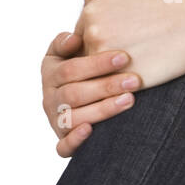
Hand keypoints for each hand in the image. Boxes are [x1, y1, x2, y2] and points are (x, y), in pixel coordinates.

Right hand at [40, 29, 141, 157]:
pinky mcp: (63, 141)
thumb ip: (73, 38)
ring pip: (73, 118)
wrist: (89, 87)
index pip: (71, 69)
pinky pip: (63, 146)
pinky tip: (91, 131)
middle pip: (74, 94)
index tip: (124, 57)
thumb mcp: (79, 46)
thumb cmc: (90, 62)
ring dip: (101, 110)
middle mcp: (50, 97)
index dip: (97, 64)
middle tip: (135, 80)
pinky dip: (75, 141)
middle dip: (106, 86)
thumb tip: (74, 39)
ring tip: (129, 100)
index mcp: (50, 71)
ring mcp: (55, 120)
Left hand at [75, 0, 184, 90]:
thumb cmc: (166, 3)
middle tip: (128, 50)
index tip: (121, 37)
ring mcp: (104, 59)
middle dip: (102, 54)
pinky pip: (110, 89)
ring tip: (132, 65)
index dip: (101, 38)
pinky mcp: (120, 80)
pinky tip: (137, 76)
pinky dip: (119, 86)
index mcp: (91, 12)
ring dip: (109, 72)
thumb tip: (85, 3)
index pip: (80, 34)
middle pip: (86, 53)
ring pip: (96, 72)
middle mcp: (92, 34)